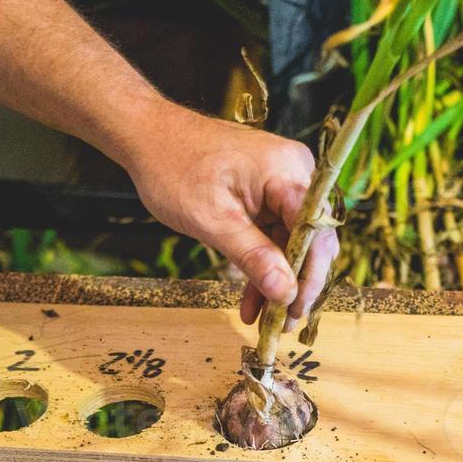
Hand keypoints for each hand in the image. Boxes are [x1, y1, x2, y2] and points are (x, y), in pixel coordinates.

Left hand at [123, 102, 339, 327]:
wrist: (147, 137)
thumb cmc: (174, 168)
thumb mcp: (212, 221)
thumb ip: (252, 257)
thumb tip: (286, 292)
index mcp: (287, 171)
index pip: (315, 231)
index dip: (309, 276)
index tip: (296, 310)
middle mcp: (294, 173)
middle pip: (309, 239)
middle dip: (294, 284)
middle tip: (283, 324)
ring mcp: (281, 182)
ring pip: (290, 242)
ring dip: (275, 281)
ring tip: (261, 319)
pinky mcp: (267, 192)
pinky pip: (273, 234)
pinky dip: (261, 264)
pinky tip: (250, 298)